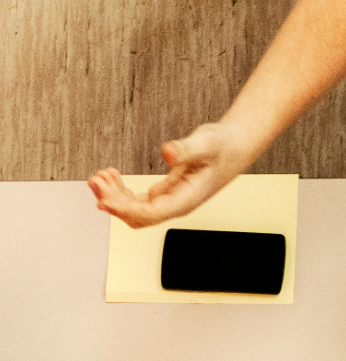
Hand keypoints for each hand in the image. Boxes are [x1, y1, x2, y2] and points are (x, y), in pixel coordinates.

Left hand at [87, 122, 253, 227]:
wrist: (236, 145)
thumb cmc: (223, 146)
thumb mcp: (205, 143)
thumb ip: (185, 149)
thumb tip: (168, 152)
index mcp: (187, 200)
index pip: (151, 213)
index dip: (124, 209)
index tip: (103, 199)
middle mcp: (178, 205)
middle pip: (138, 217)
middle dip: (113, 202)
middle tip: (95, 180)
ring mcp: (172, 200)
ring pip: (136, 211)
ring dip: (114, 197)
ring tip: (99, 177)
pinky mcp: (168, 192)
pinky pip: (140, 201)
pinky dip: (122, 191)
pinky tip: (113, 177)